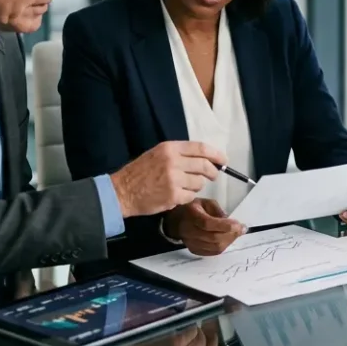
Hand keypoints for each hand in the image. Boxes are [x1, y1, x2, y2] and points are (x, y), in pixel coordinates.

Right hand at [110, 141, 225, 216]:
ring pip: (199, 183)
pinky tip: (176, 195)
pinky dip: (187, 197)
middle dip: (212, 173)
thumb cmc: (140, 172)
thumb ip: (180, 154)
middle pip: (204, 166)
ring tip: (183, 186)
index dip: (216, 155)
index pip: (201, 148)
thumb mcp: (158, 154)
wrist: (122, 191)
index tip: (224, 160)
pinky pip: (191, 196)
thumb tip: (206, 158)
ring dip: (196, 186)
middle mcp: (173, 161)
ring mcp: (173, 179)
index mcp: (169, 148)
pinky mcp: (173, 196)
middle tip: (212, 176)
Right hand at [165, 198, 245, 255]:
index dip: (225, 225)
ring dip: (229, 241)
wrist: (177, 221)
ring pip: (214, 247)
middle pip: (213, 238)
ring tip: (236, 234)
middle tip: (241, 229)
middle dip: (231, 234)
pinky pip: (212, 252)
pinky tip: (228, 239)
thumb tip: (231, 223)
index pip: (208, 223)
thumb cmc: (194, 209)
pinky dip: (223, 246)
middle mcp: (189, 230)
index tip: (239, 224)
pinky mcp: (194, 250)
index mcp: (192, 214)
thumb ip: (218, 211)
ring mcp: (190, 242)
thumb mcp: (206, 202)